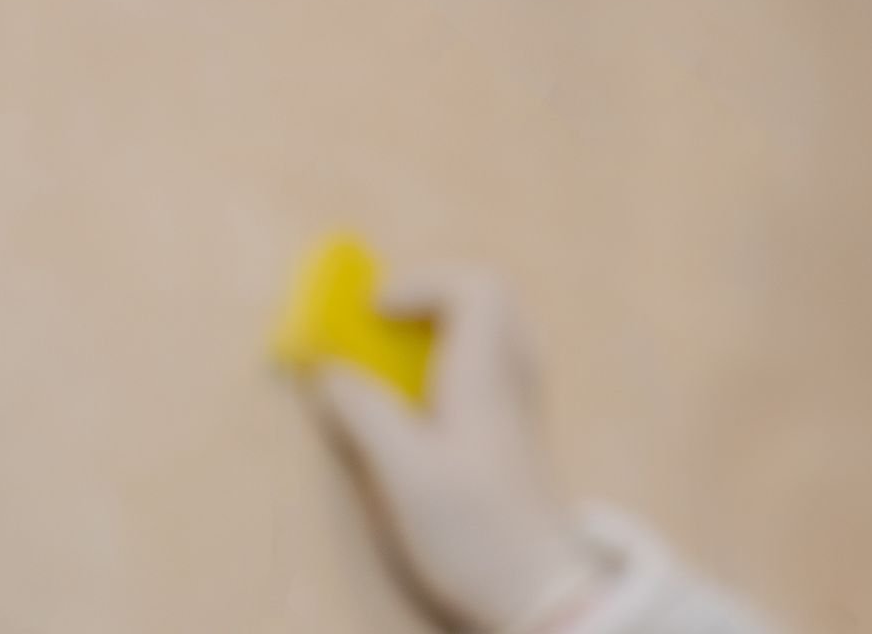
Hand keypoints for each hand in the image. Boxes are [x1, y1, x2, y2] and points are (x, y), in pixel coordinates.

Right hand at [312, 274, 608, 631]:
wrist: (541, 589)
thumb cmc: (476, 530)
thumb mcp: (405, 474)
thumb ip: (366, 414)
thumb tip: (329, 373)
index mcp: (489, 375)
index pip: (478, 286)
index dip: (422, 284)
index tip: (373, 312)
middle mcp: (514, 380)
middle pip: (490, 301)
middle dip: (432, 300)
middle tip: (383, 327)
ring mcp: (522, 406)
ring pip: (493, 335)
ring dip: (442, 333)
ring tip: (395, 365)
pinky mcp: (518, 436)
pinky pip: (492, 369)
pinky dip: (453, 365)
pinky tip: (422, 407)